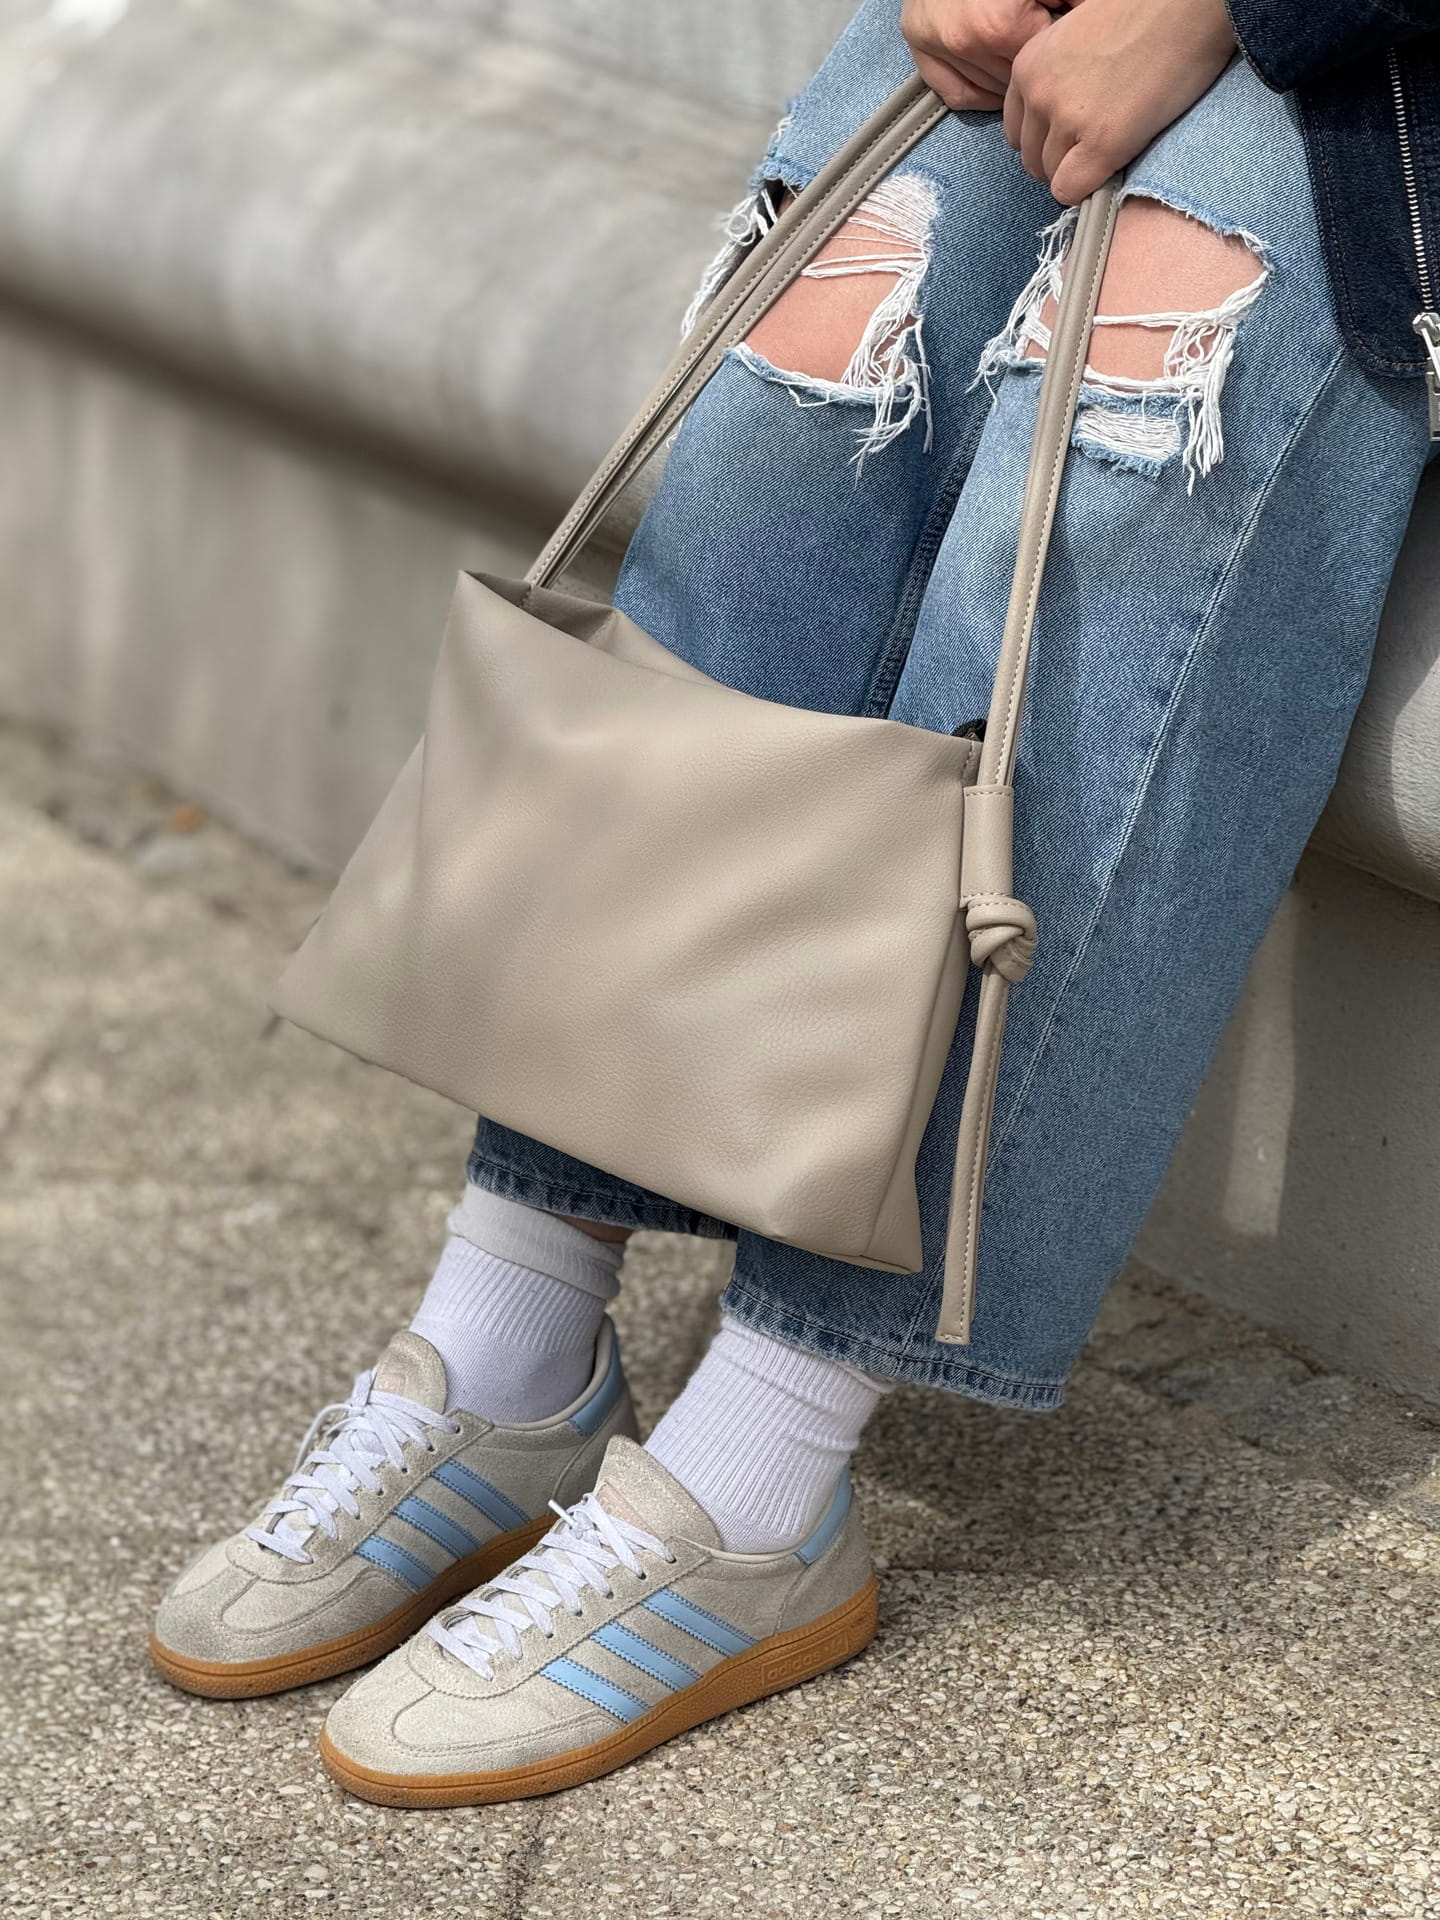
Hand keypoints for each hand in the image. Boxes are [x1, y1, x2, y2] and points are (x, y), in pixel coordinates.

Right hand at [901, 0, 1058, 111]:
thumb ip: (1070, 0)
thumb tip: (1090, 18)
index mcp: (1001, 24)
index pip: (1043, 56)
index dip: (1055, 41)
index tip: (1055, 25)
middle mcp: (966, 44)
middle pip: (1018, 76)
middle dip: (1032, 57)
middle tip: (1036, 32)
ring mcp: (940, 50)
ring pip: (993, 89)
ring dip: (1011, 77)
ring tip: (1019, 49)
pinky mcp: (922, 50)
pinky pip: (959, 94)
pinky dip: (983, 94)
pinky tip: (1000, 84)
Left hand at [1003, 0, 1235, 202]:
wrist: (1191, 4)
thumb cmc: (1147, 11)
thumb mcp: (1078, 35)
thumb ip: (1058, 73)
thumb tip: (1060, 116)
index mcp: (1029, 65)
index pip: (1017, 131)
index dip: (1047, 138)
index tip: (1075, 133)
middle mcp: (1039, 93)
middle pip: (1032, 159)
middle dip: (1062, 159)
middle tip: (1099, 143)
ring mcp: (1068, 120)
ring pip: (1052, 178)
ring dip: (1080, 172)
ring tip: (1115, 144)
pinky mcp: (1101, 143)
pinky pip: (1071, 190)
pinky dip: (1090, 187)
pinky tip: (1116, 164)